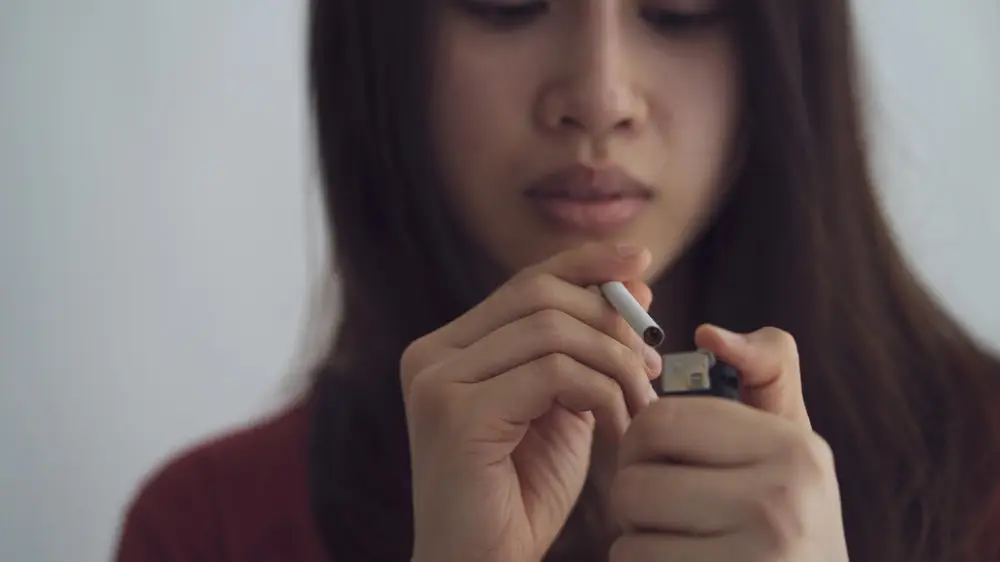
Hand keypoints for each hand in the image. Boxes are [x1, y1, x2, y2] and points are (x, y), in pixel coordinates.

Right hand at [401, 242, 662, 561]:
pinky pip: (554, 374)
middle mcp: (432, 355)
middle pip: (541, 296)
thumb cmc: (520, 498)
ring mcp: (437, 382)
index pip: (525, 284)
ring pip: (553, 332)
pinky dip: (602, 394)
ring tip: (642, 408)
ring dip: (614, 365)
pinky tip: (618, 430)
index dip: (585, 263)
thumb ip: (585, 350)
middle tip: (652, 365)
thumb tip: (634, 281)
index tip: (640, 260)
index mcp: (449, 348)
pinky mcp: (457, 414)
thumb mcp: (562, 409)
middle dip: (611, 321)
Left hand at [609, 326, 848, 561]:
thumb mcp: (792, 444)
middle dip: (633, 495)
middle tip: (662, 508)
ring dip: (637, 538)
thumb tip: (708, 333)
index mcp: (794, 451)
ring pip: (629, 534)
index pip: (661, 421)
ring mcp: (756, 559)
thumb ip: (765, 371)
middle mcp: (781, 504)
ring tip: (675, 539)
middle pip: (635, 481)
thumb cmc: (788, 515)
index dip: (640, 439)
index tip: (657, 457)